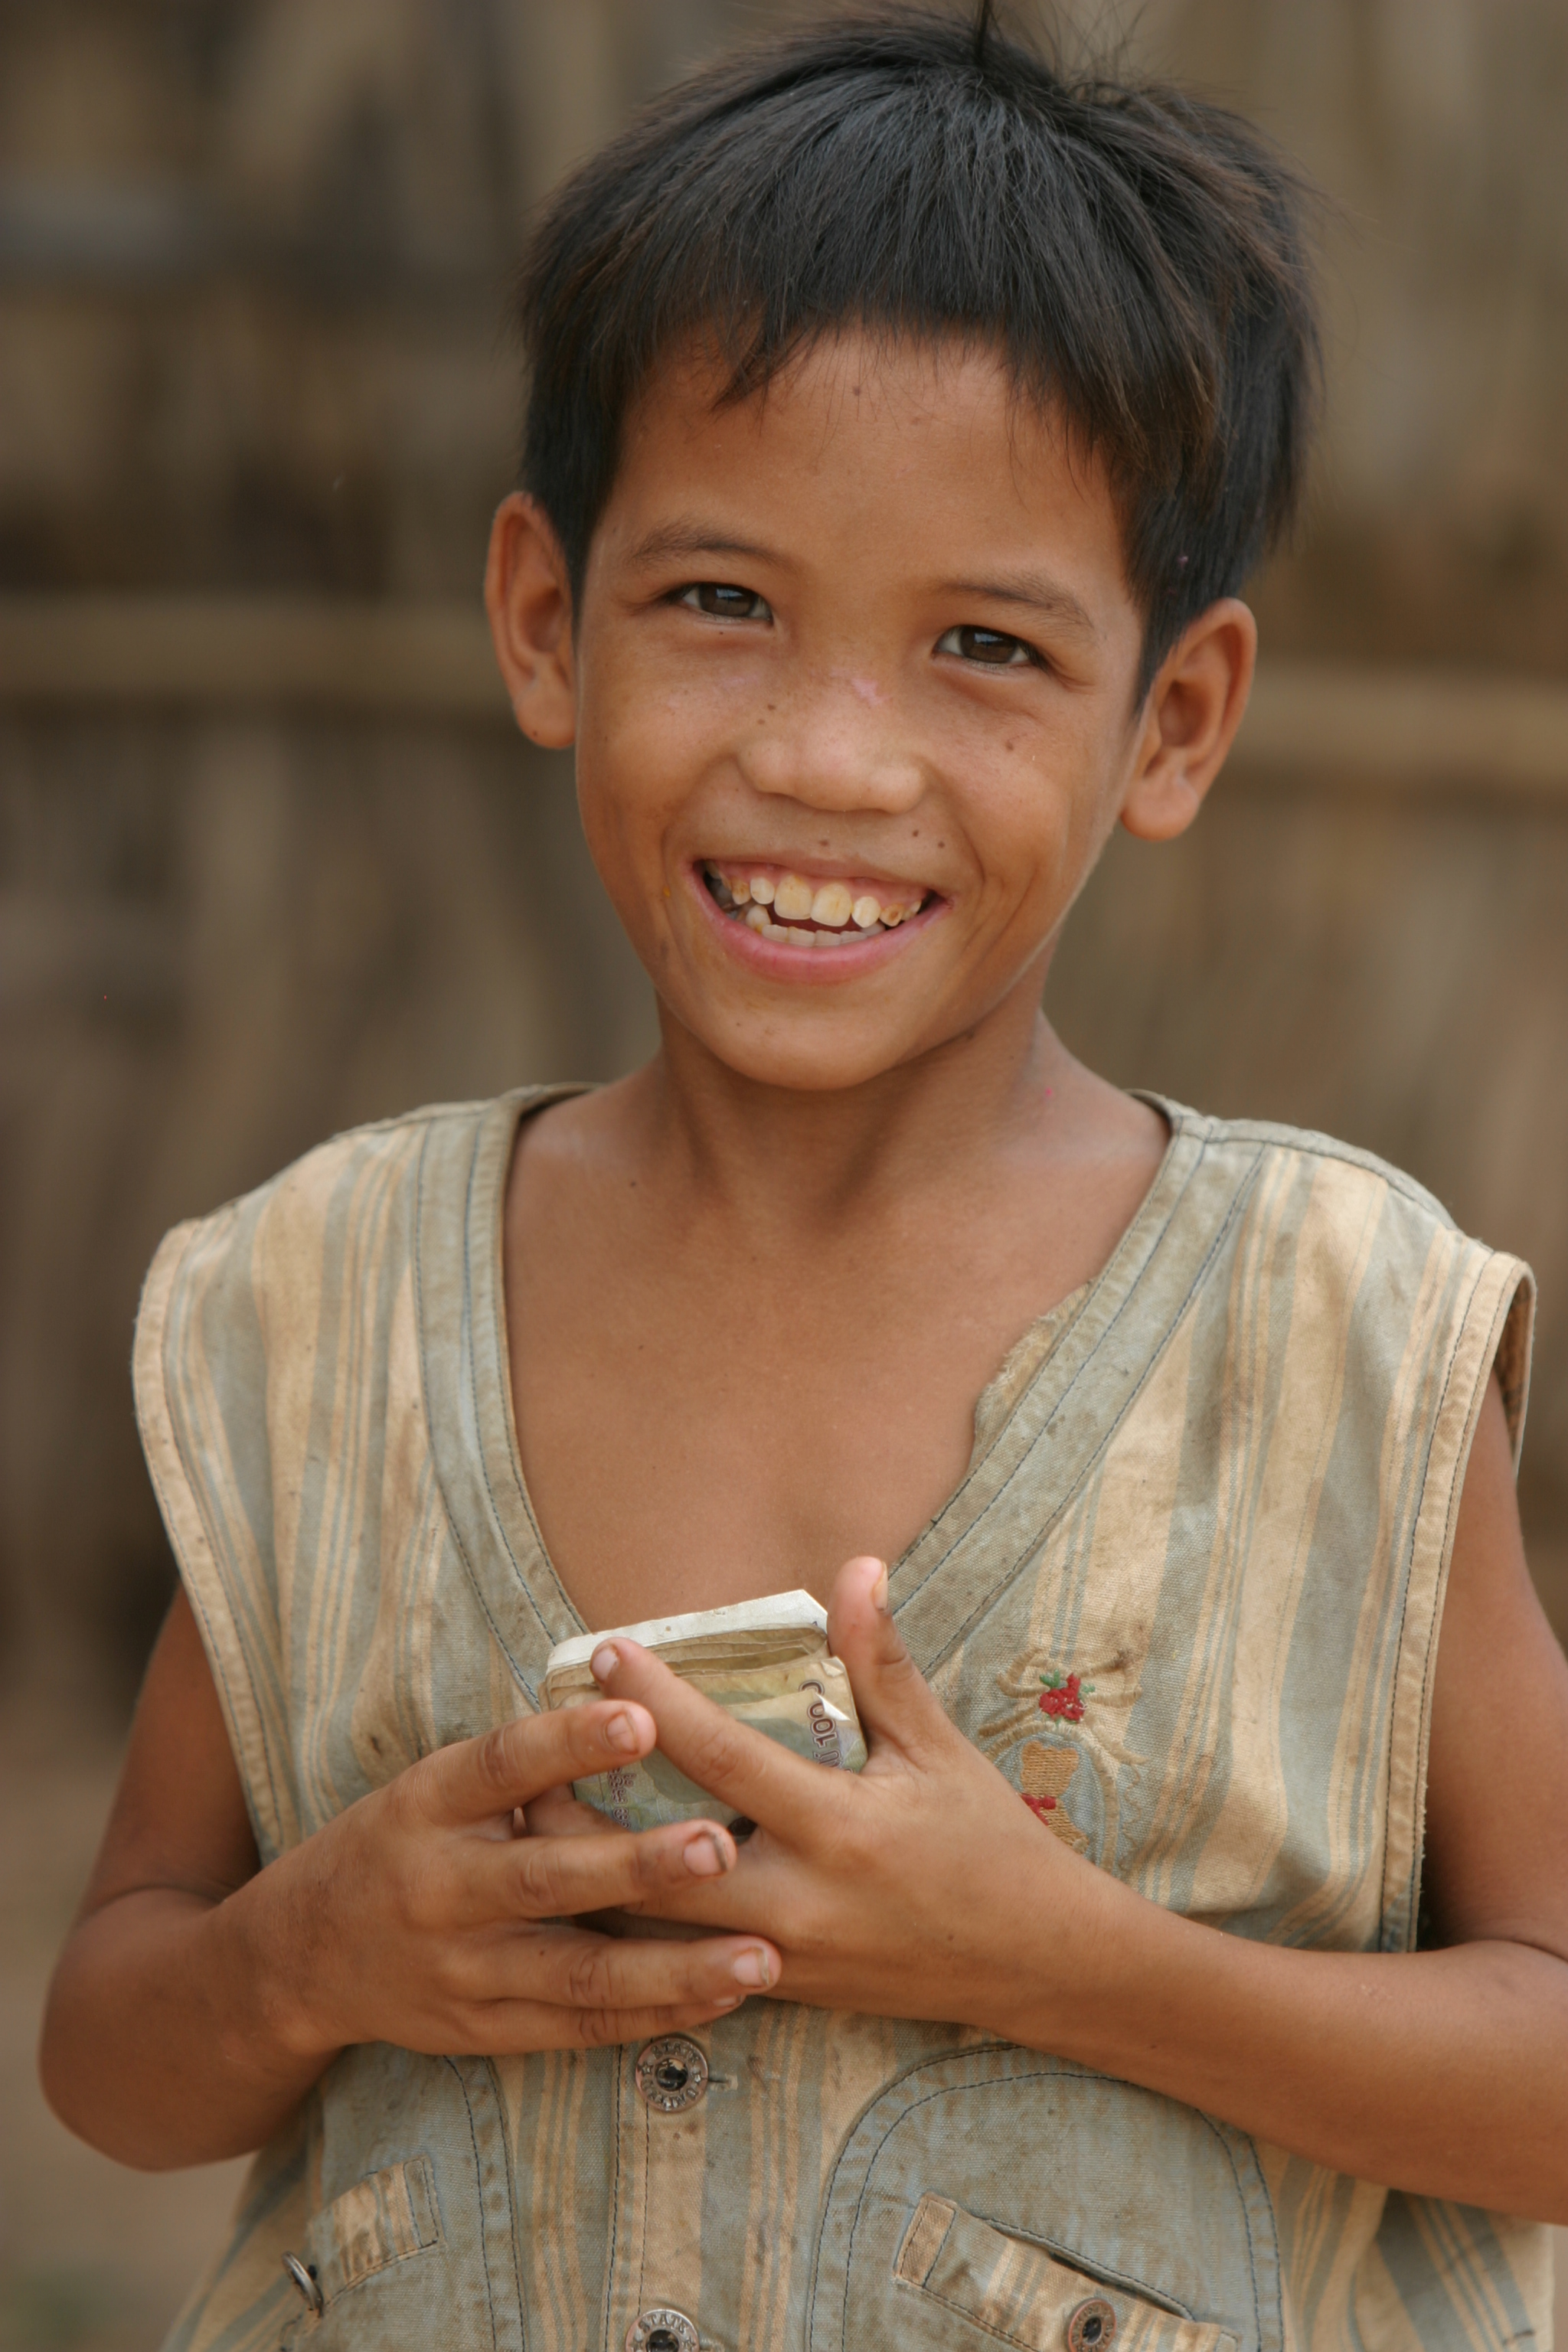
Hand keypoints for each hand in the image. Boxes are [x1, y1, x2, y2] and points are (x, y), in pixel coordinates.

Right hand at [244, 1699, 781, 2057]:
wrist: (300, 1957)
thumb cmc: (399, 1842)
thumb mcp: (433, 1785)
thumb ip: (520, 1764)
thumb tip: (637, 1704)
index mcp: (429, 1805)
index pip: (502, 1763)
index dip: (571, 1741)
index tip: (643, 1716)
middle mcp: (442, 1890)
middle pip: (549, 1879)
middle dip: (638, 1866)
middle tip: (720, 1845)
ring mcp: (464, 1971)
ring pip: (581, 1974)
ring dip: (675, 1968)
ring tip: (759, 1956)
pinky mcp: (485, 2031)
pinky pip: (582, 2027)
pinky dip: (657, 2016)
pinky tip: (723, 1998)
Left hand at [559, 1557, 1108, 2031]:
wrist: (1032, 1964)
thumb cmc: (987, 1841)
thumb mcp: (938, 1748)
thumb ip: (882, 1663)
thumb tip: (856, 1568)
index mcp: (839, 1829)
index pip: (723, 1757)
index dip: (658, 1702)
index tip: (605, 1650)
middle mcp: (798, 1902)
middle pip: (656, 1862)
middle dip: (584, 1812)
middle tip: (524, 1755)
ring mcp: (780, 1958)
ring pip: (653, 1928)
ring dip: (590, 1875)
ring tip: (531, 1818)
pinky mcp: (774, 1990)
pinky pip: (680, 1960)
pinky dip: (630, 1921)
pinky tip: (585, 1883)